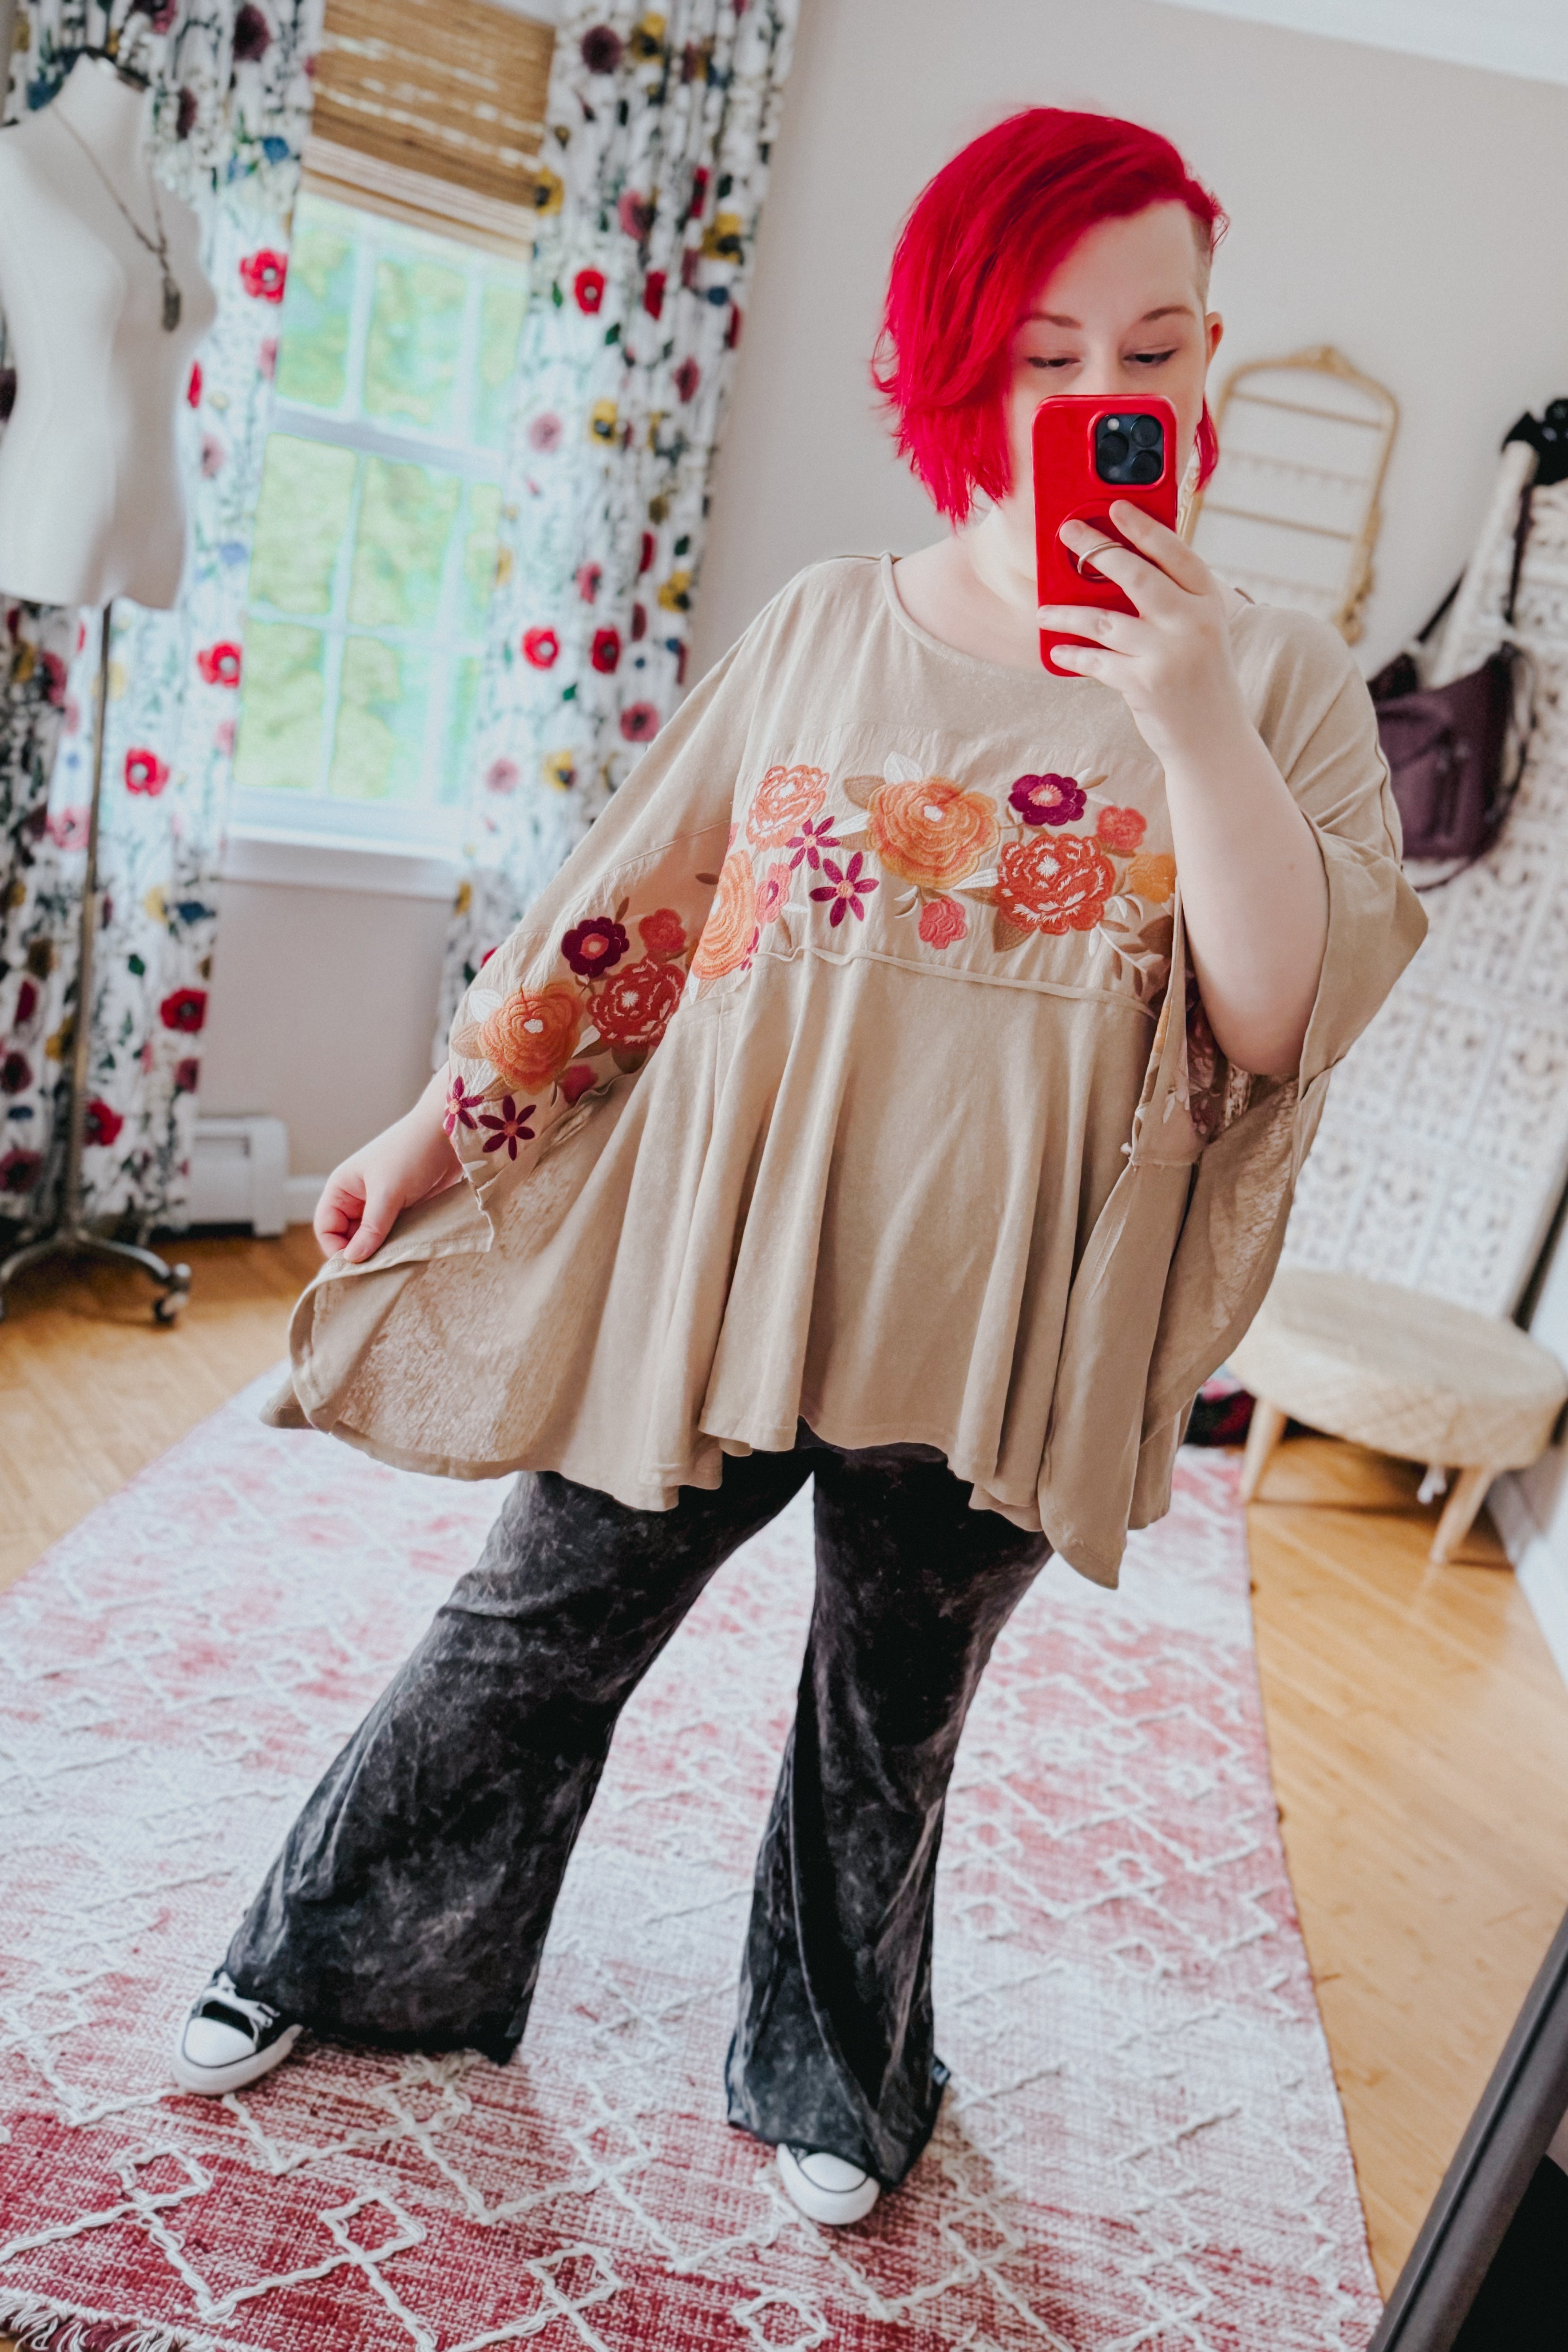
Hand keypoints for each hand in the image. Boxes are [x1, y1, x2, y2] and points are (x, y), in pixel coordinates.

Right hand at [315, 1070, 460, 1263]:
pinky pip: (393, 1233)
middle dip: (361, 1252)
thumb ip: (370, 1227)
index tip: (356, 1265)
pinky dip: (398, 1244)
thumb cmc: (411, 1153)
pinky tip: (408, 1252)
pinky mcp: (404, 1208)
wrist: (449, 1134)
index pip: (326, 1227)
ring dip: (381, 1250)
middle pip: (348, 1236)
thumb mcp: (387, 1192)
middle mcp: (357, 1197)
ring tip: (396, 1260)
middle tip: (379, 1269)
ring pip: (372, 1237)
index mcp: (342, 1187)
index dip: (335, 1248)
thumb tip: (352, 1259)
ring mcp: (381, 1203)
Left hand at [1039, 502, 1247, 763]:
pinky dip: (1074, 655)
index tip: (1117, 506)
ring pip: (1105, 620)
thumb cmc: (1200, 680)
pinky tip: (1058, 651)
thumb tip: (1118, 570)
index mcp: (1209, 602)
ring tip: (1043, 610)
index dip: (1145, 527)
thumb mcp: (1200, 632)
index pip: (1177, 553)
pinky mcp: (1144, 683)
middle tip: (1067, 533)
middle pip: (1137, 575)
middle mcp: (1193, 623)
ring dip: (1068, 612)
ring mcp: (1168, 653)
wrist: (1214, 740)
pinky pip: (1096, 660)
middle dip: (1097, 550)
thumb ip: (1173, 601)